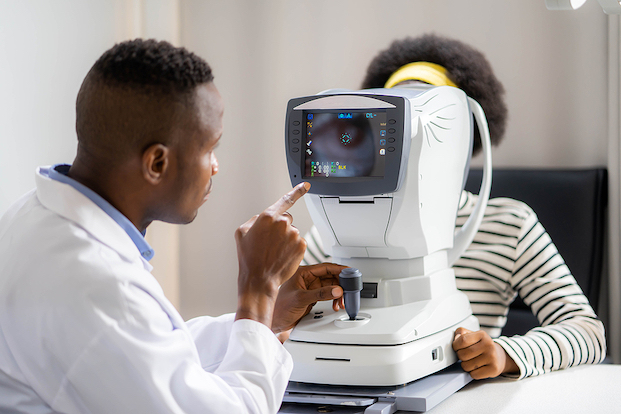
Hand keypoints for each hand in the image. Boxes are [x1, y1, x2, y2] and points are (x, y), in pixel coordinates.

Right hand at [234, 182, 309, 327]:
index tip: (305, 185)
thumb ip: (254, 220)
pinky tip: (282, 255)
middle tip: (270, 242)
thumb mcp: (241, 233)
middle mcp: (283, 223)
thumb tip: (262, 218)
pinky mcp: (301, 246)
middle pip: (286, 218)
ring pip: (292, 231)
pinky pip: (298, 242)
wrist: (259, 279)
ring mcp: (294, 234)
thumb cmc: (248, 258)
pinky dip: (292, 247)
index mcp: (268, 217)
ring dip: (286, 239)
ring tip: (274, 251)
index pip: (285, 200)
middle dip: (280, 227)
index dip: (297, 191)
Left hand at [272, 263, 345, 334]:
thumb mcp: (301, 299)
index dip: (338, 269)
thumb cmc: (279, 307)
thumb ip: (320, 294)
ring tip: (341, 300)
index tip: (349, 271)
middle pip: (329, 276)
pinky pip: (326, 294)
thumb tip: (336, 290)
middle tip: (348, 289)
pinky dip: (333, 298)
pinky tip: (335, 304)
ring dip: (337, 292)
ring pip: (329, 286)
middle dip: (340, 283)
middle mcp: (306, 278)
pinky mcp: (311, 296)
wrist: (274, 321)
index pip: (324, 267)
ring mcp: (309, 287)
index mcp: (302, 273)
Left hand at [452, 327, 518, 378]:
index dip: (456, 346)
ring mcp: (492, 357)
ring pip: (467, 366)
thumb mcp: (473, 335)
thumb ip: (462, 333)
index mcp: (482, 335)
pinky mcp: (494, 369)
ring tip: (472, 361)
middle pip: (463, 354)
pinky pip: (474, 374)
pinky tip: (478, 368)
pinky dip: (473, 373)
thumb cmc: (483, 346)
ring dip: (466, 366)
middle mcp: (488, 345)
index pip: (462, 340)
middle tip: (466, 356)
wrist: (499, 356)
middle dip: (460, 357)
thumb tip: (456, 337)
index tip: (457, 347)